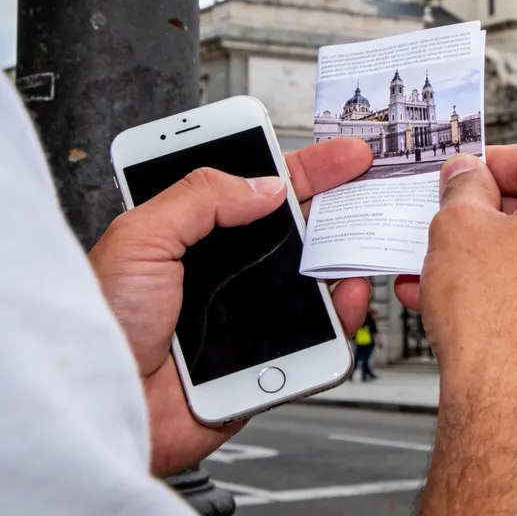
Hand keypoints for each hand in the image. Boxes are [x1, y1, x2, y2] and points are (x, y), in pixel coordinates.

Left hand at [90, 138, 372, 477]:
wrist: (103, 407)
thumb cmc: (98, 327)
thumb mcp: (140, 239)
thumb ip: (201, 199)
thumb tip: (265, 185)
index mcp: (191, 236)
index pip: (256, 189)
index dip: (301, 170)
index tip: (339, 157)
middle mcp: (225, 272)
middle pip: (296, 229)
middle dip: (336, 205)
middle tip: (371, 187)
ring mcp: (249, 314)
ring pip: (314, 279)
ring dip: (343, 256)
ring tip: (362, 237)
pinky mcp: (267, 356)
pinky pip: (318, 334)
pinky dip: (341, 314)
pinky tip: (344, 294)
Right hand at [404, 144, 516, 425]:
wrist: (514, 409)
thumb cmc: (495, 318)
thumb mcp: (457, 228)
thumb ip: (463, 187)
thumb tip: (467, 174)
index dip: (489, 163)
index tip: (461, 177)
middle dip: (489, 221)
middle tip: (448, 228)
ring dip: (496, 263)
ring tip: (441, 277)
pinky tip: (471, 313)